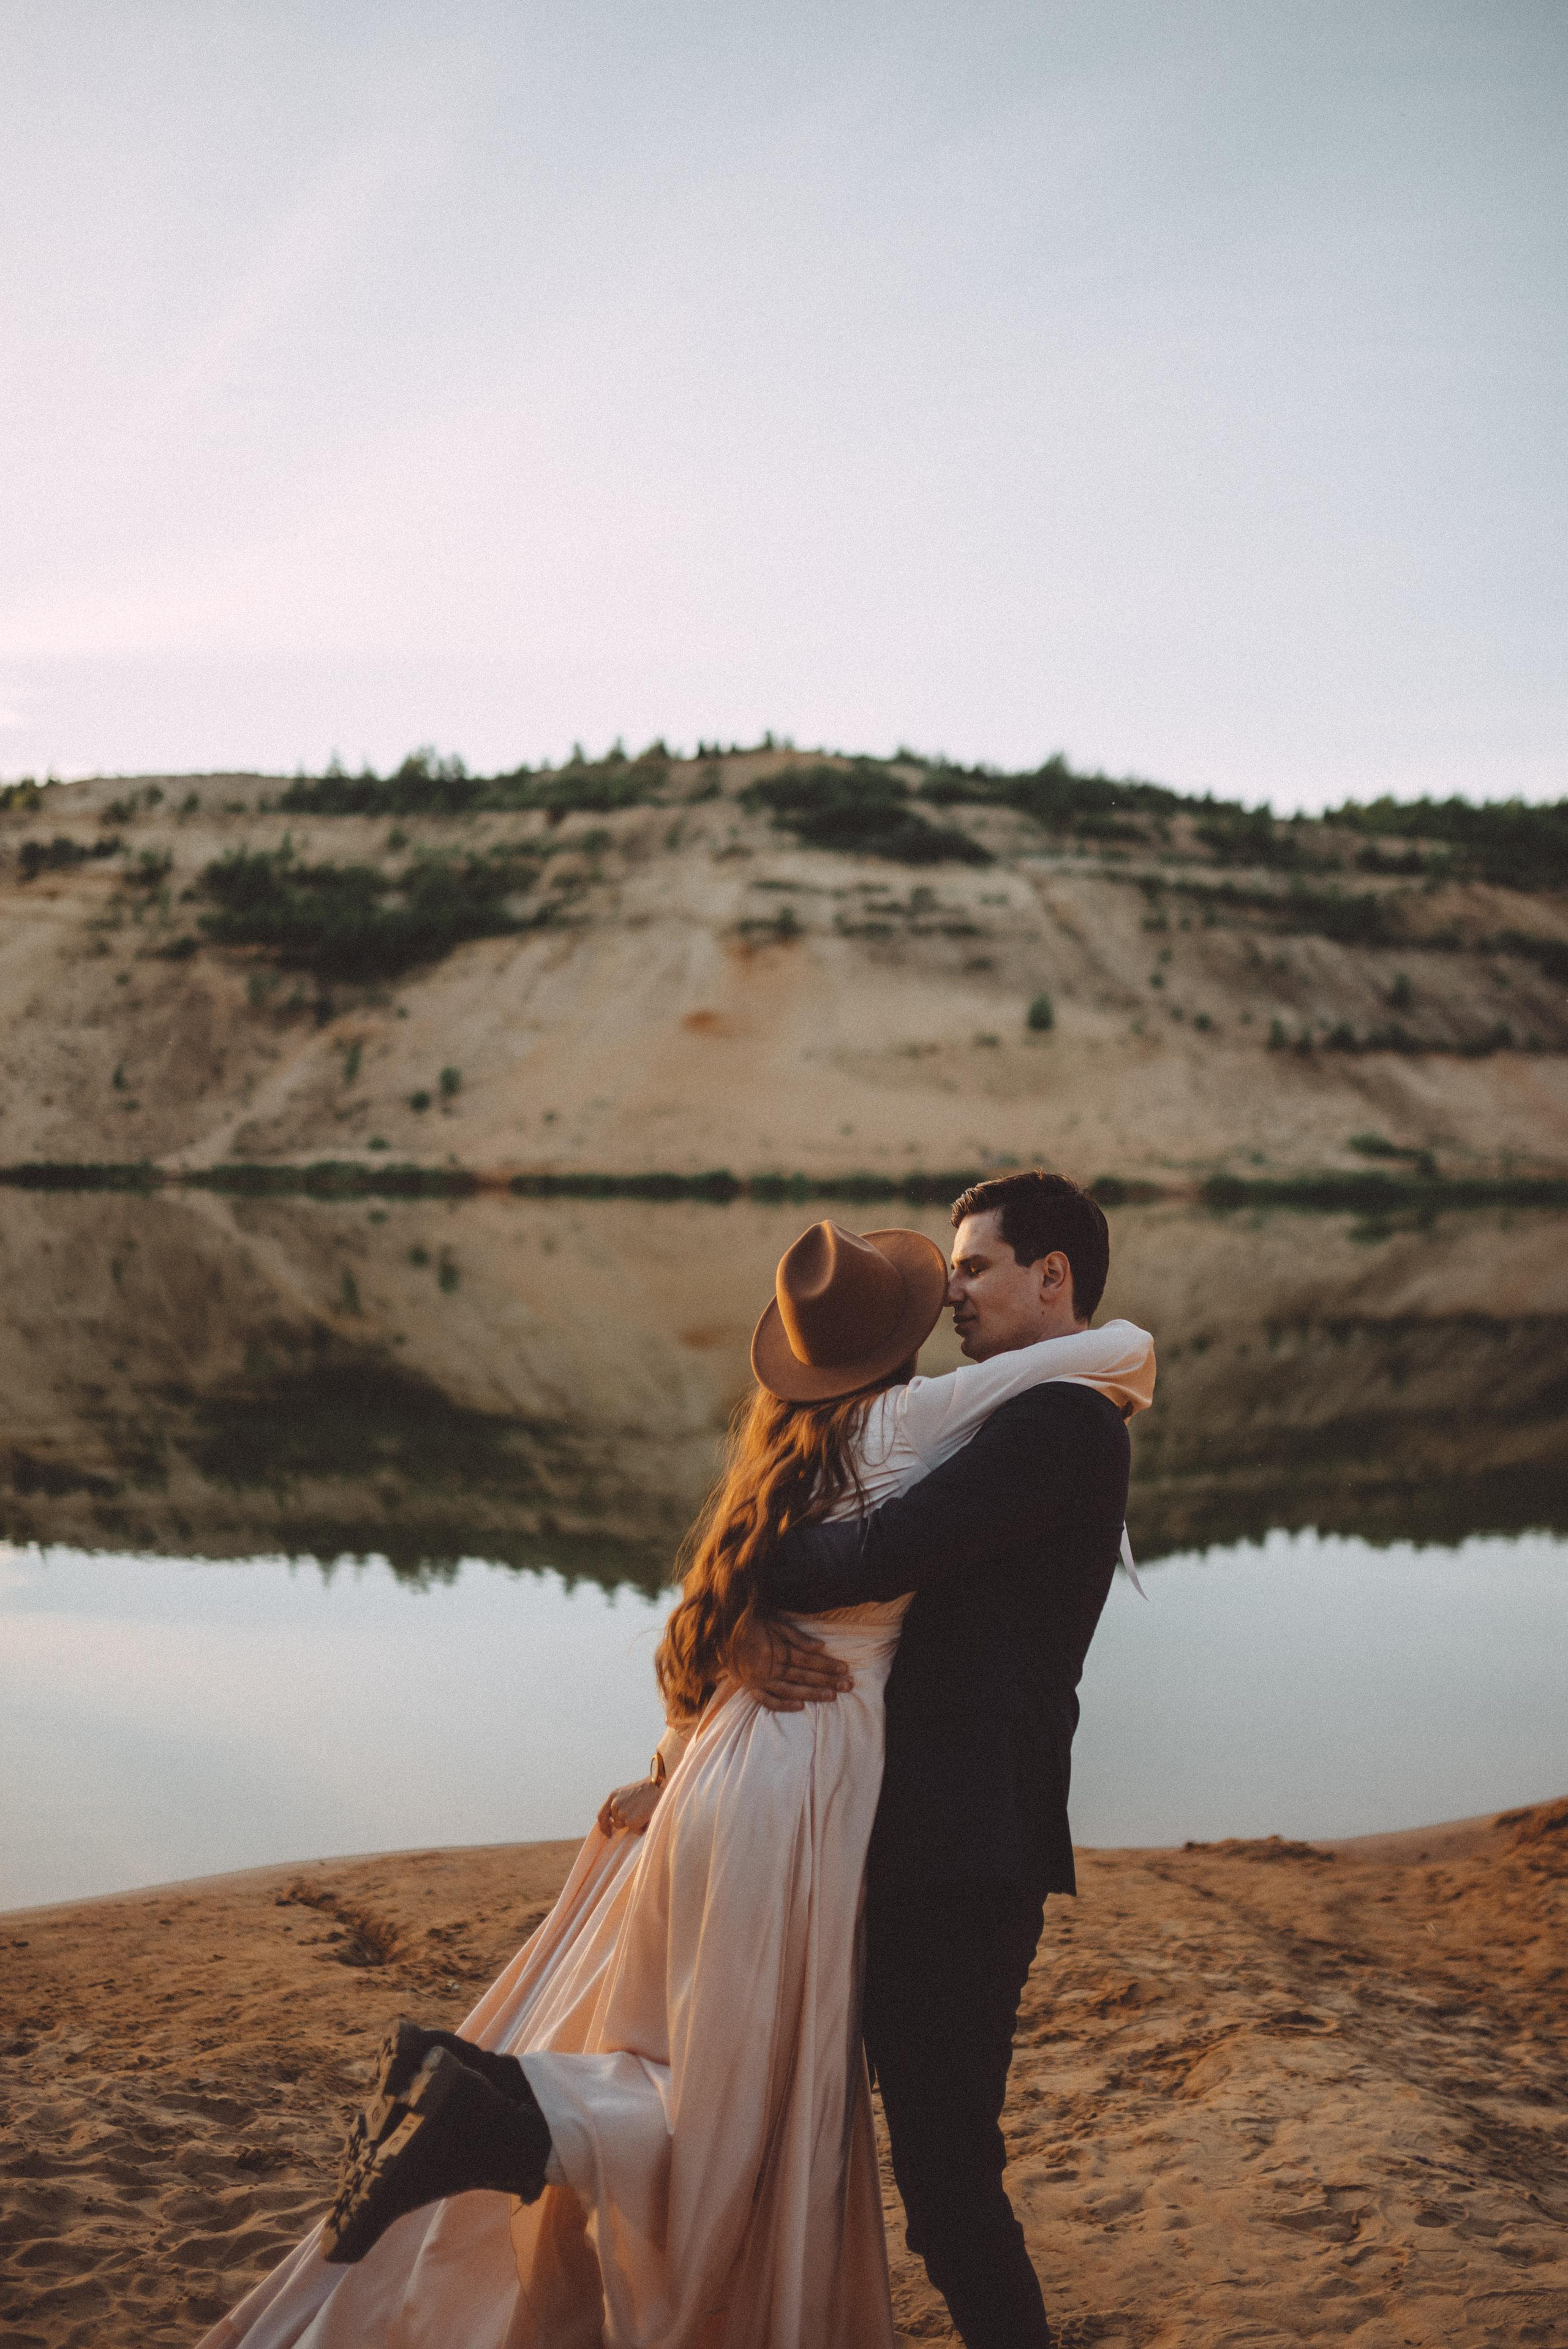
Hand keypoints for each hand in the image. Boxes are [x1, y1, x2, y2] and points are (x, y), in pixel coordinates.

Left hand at [596, 1777, 663, 1836]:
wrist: (660, 1785)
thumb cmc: (648, 1789)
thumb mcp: (628, 1793)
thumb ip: (619, 1804)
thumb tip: (614, 1822)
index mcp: (613, 1796)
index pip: (601, 1815)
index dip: (604, 1826)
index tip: (608, 1833)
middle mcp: (615, 1804)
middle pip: (616, 1823)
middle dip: (626, 1823)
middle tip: (638, 1816)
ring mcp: (622, 1813)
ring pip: (627, 1827)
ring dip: (635, 1824)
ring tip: (645, 1812)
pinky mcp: (631, 1821)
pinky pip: (636, 1830)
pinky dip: (642, 1827)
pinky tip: (648, 1816)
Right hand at [728, 1616, 852, 1712]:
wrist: (723, 1629)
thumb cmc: (753, 1623)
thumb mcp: (776, 1623)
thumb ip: (798, 1637)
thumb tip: (820, 1646)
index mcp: (776, 1650)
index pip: (807, 1659)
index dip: (827, 1664)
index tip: (844, 1668)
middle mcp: (769, 1667)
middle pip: (803, 1675)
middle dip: (827, 1680)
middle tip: (847, 1685)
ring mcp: (760, 1680)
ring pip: (790, 1690)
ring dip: (812, 1694)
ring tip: (832, 1696)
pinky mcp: (751, 1688)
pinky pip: (768, 1700)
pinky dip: (784, 1706)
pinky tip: (801, 1708)